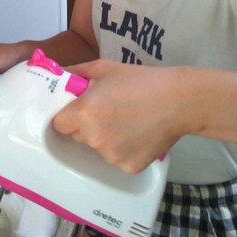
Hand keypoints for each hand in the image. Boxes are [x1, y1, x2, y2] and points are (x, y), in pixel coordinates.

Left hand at [53, 59, 190, 172]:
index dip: (68, 115)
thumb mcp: (104, 69)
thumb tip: (56, 75)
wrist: (180, 100)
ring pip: (97, 148)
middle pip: (77, 136)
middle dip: (86, 125)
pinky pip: (116, 158)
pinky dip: (123, 149)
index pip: (58, 123)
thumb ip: (75, 73)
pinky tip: (138, 134)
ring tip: (128, 121)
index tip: (79, 109)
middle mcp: (94, 137)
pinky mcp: (128, 167)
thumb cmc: (141, 80)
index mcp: (84, 112)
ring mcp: (111, 156)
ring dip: (105, 138)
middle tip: (108, 111)